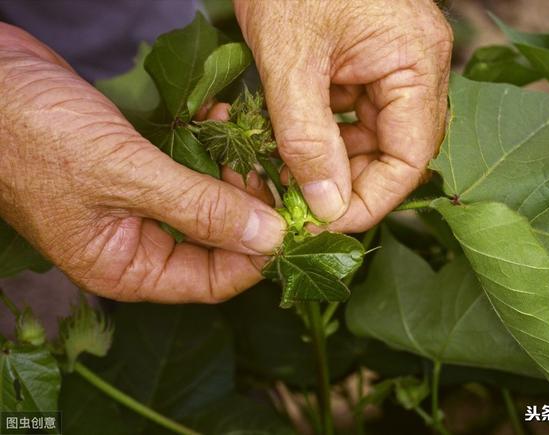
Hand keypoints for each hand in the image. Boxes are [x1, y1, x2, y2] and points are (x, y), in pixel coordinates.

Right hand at [0, 24, 284, 302]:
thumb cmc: (35, 136)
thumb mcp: (125, 176)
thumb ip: (199, 209)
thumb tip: (266, 237)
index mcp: (126, 267)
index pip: (212, 281)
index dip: (257, 256)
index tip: (291, 223)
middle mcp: (137, 244)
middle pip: (217, 242)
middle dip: (250, 208)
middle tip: (275, 174)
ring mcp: (140, 206)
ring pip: (208, 202)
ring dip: (232, 173)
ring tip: (249, 142)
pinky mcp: (141, 170)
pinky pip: (190, 169)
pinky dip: (209, 149)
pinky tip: (220, 120)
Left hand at [235, 0, 451, 231]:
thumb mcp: (290, 61)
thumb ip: (308, 139)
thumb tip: (328, 207)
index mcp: (416, 62)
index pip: (410, 157)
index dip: (370, 200)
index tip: (324, 224)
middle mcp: (417, 68)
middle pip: (395, 154)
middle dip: (347, 186)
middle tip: (300, 209)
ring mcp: (394, 66)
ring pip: (372, 140)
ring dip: (332, 166)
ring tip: (289, 180)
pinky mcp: (367, 64)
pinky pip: (354, 118)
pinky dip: (324, 140)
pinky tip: (293, 149)